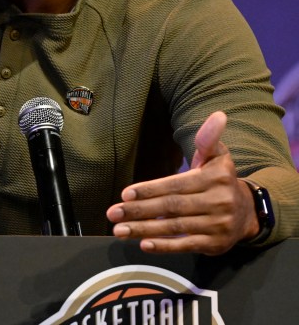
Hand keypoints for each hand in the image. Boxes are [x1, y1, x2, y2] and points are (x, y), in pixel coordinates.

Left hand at [106, 111, 258, 254]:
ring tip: (119, 230)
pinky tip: (144, 245)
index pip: (176, 185)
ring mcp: (217, 226)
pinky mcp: (215, 245)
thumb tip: (218, 115)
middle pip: (171, 207)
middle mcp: (217, 202)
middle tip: (113, 213)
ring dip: (144, 230)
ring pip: (175, 228)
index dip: (149, 190)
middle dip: (139, 211)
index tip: (125, 194)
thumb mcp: (217, 156)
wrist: (248, 212)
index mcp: (214, 178)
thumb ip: (209, 138)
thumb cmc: (221, 179)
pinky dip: (165, 246)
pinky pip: (186, 245)